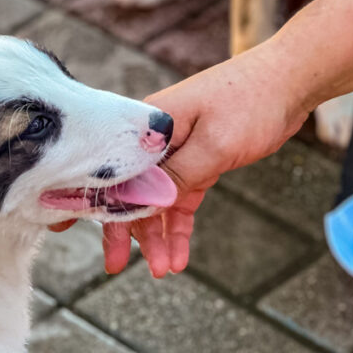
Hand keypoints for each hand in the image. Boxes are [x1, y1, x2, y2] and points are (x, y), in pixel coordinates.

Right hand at [105, 45, 310, 276]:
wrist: (289, 83)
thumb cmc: (251, 101)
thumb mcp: (214, 143)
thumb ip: (178, 176)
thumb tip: (144, 203)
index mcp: (147, 129)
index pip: (109, 168)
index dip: (88, 199)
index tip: (63, 225)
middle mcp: (154, 142)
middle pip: (128, 191)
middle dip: (122, 231)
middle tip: (115, 267)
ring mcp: (175, 153)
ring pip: (155, 202)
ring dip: (156, 237)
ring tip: (163, 269)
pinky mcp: (197, 162)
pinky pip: (180, 202)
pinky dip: (179, 228)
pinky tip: (180, 254)